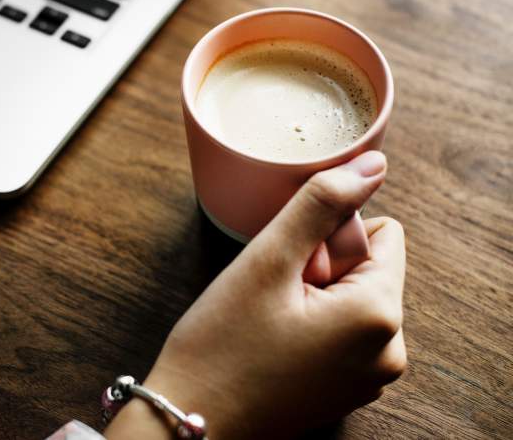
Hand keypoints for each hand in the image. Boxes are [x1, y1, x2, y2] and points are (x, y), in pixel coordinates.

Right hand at [105, 151, 405, 438]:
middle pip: (367, 266)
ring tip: (268, 319)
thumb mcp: (268, 260)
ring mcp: (370, 376)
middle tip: (271, 295)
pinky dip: (309, 323)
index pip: (380, 233)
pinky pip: (341, 330)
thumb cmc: (222, 347)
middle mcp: (390, 352)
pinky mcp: (347, 387)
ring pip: (350, 296)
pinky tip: (271, 339)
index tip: (287, 268)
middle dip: (319, 267)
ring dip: (311, 294)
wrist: (189, 419)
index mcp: (380, 316)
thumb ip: (322, 204)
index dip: (328, 237)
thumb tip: (373, 164)